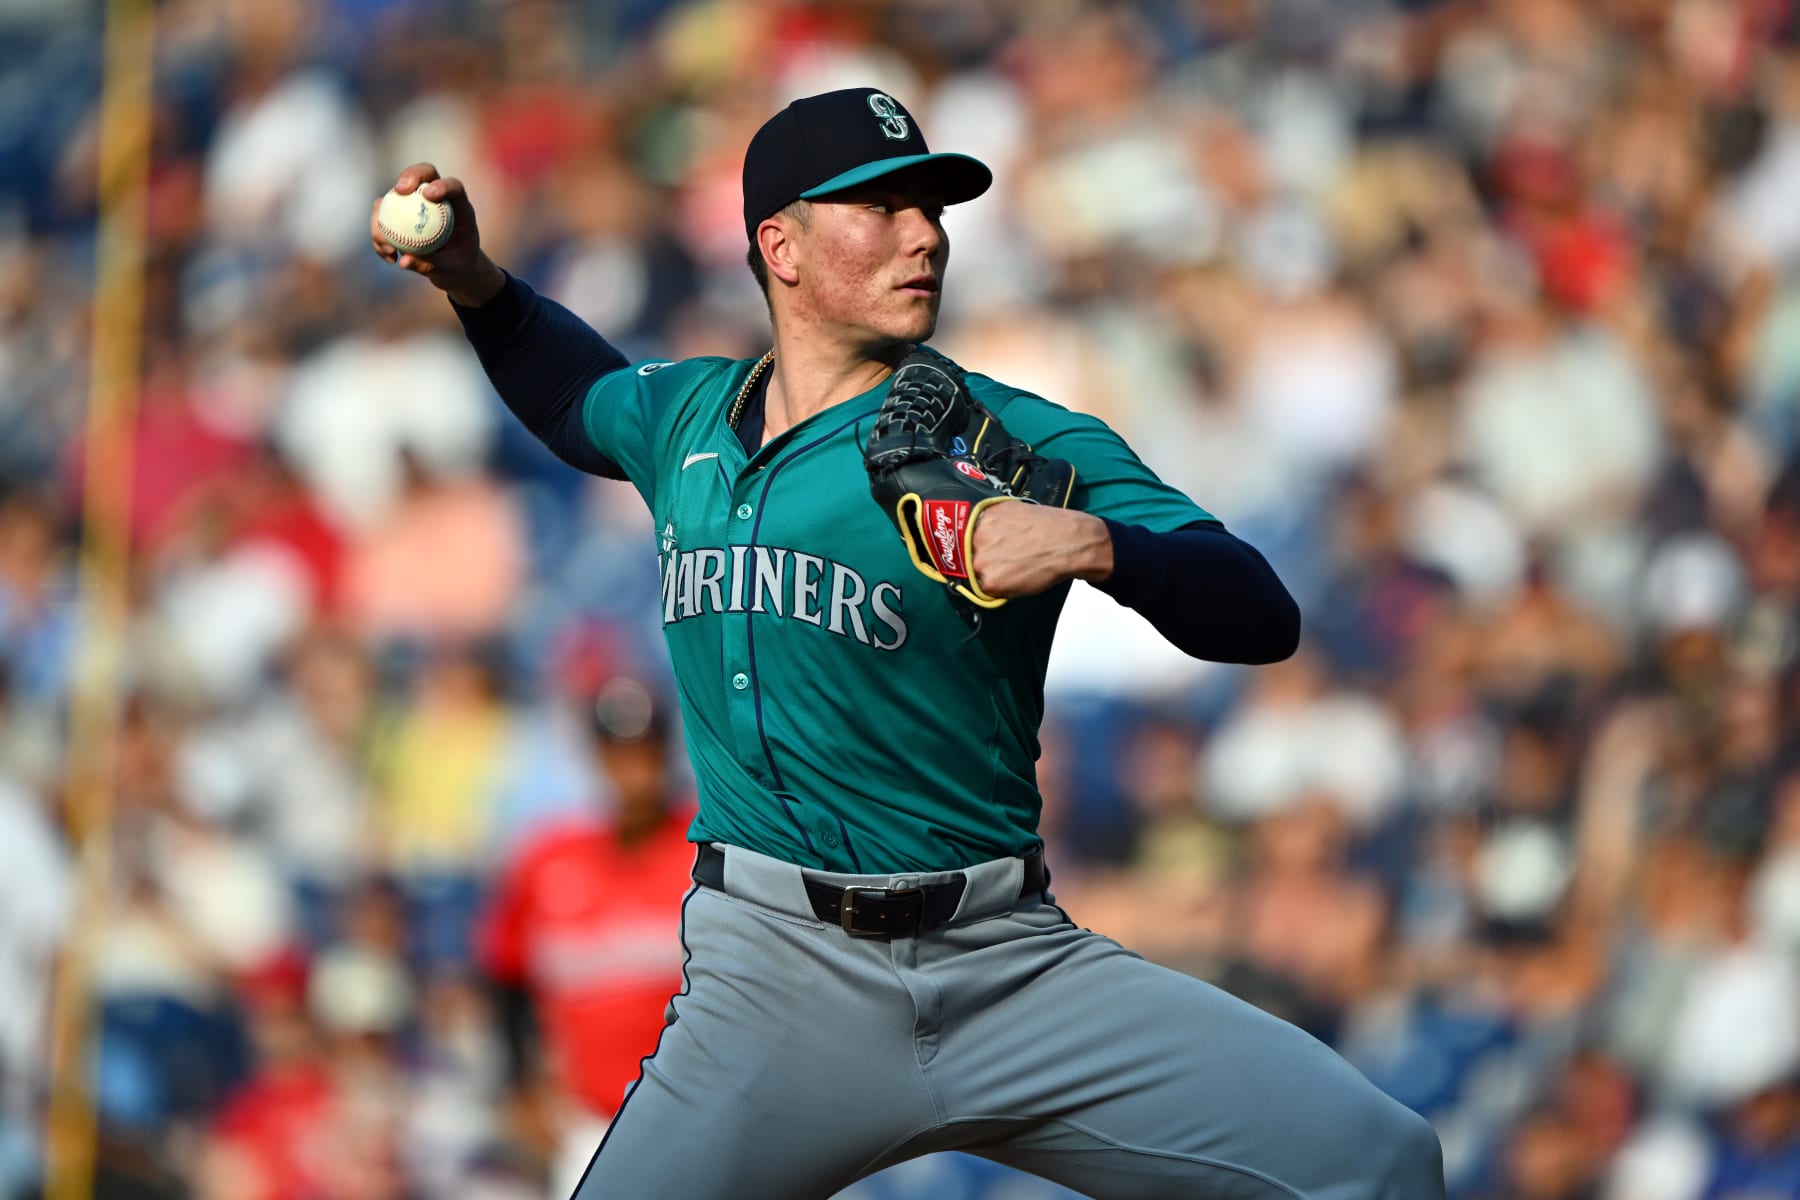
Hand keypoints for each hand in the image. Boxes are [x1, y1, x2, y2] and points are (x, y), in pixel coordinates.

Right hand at [370, 163, 505, 306]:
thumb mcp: (451, 270)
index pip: (453, 186)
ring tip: (389, 247)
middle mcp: (435, 197)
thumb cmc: (458, 264)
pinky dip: (380, 236)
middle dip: (410, 175)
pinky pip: (381, 218)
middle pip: (423, 174)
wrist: (452, 268)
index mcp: (458, 205)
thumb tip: (404, 261)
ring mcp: (415, 203)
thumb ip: (431, 264)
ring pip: (393, 196)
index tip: (429, 194)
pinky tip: (390, 257)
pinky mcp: (398, 214)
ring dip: (384, 215)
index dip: (442, 185)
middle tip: (399, 190)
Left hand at [969, 503, 1112, 598]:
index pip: (963, 536)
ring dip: (993, 574)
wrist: (1069, 542)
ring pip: (978, 574)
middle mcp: (976, 537)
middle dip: (985, 560)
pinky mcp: (992, 581)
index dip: (974, 546)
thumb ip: (993, 521)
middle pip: (969, 556)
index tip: (980, 551)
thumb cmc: (1050, 526)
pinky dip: (1003, 587)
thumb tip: (984, 530)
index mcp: (981, 517)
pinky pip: (989, 589)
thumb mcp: (1014, 511)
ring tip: (1017, 567)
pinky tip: (1020, 577)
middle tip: (1006, 560)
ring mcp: (982, 560)